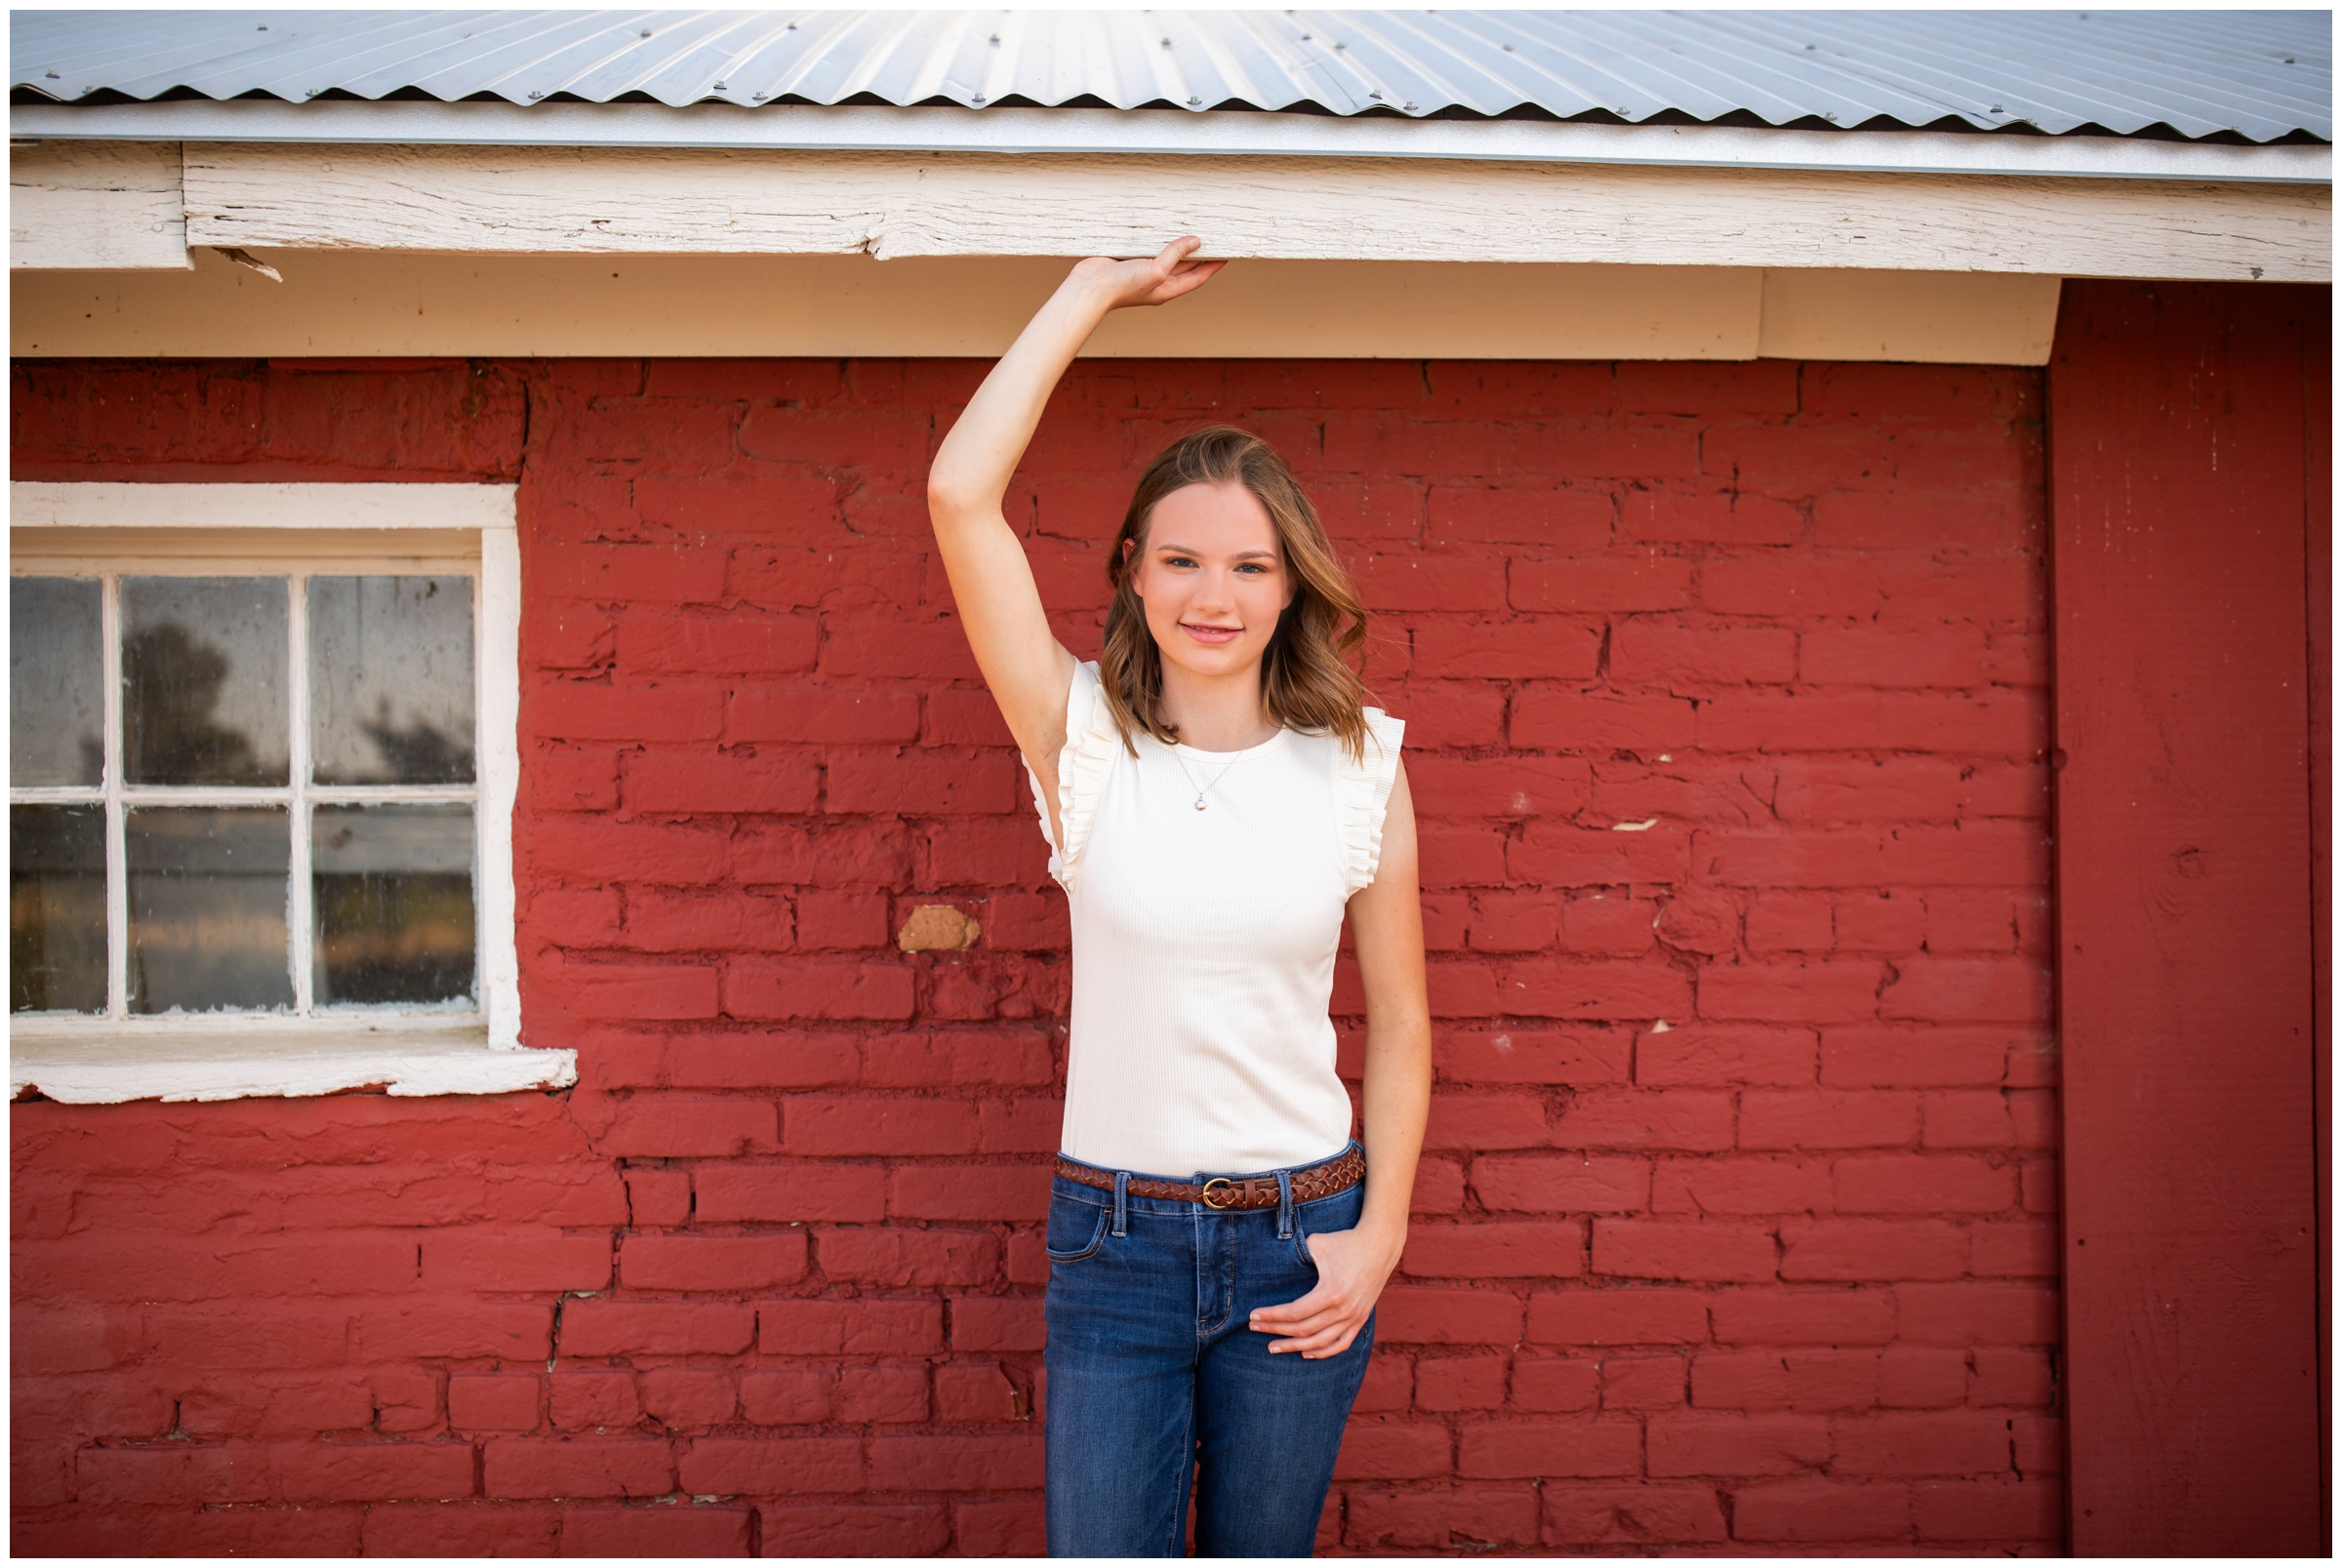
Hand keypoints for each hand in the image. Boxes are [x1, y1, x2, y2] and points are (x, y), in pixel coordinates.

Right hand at [1068, 236, 1225, 310]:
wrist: (1090, 287)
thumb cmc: (1122, 287)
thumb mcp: (1156, 271)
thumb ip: (1175, 255)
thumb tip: (1194, 241)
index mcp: (1168, 289)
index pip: (1198, 276)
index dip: (1214, 265)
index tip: (1227, 254)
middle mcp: (1158, 280)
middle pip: (1186, 266)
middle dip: (1200, 254)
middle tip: (1214, 238)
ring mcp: (1143, 270)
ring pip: (1168, 255)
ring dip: (1179, 244)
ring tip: (1192, 229)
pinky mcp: (1130, 259)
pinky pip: (1150, 247)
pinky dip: (1159, 238)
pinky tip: (1163, 227)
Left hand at [1249, 1222, 1402, 1358]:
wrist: (1380, 1245)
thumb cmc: (1345, 1242)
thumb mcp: (1316, 1243)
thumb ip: (1295, 1256)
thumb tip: (1274, 1264)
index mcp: (1331, 1292)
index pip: (1294, 1313)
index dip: (1271, 1316)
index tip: (1253, 1315)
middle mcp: (1344, 1310)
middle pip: (1303, 1329)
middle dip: (1275, 1330)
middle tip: (1254, 1328)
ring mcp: (1354, 1317)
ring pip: (1320, 1342)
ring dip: (1294, 1347)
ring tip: (1273, 1347)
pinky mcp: (1361, 1319)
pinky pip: (1341, 1344)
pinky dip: (1323, 1352)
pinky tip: (1305, 1353)